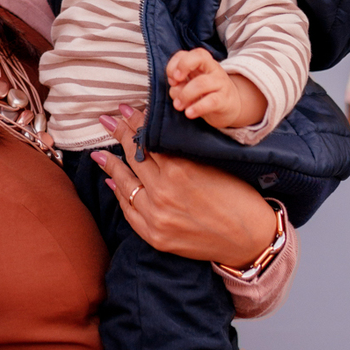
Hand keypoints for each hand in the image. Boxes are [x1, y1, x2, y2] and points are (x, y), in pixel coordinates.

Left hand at [92, 105, 280, 270]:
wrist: (249, 239)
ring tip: (99, 152)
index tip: (127, 110)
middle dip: (120, 136)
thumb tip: (158, 133)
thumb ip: (182, 151)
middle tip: (110, 121)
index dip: (136, 123)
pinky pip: (128, 211)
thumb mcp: (212, 164)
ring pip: (125, 184)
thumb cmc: (238, 197)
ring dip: (111, 164)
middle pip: (134, 157)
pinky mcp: (155, 236)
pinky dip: (120, 194)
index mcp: (180, 170)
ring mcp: (156, 217)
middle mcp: (163, 193)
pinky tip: (113, 181)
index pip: (149, 139)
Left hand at [166, 49, 266, 129]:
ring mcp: (221, 83)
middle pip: (199, 56)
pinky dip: (197, 107)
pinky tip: (189, 113)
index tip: (172, 80)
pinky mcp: (224, 100)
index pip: (186, 53)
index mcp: (202, 63)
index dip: (174, 64)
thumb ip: (180, 84)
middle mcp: (213, 69)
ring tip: (178, 105)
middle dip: (182, 67)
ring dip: (184, 95)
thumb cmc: (206, 94)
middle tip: (174, 84)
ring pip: (201, 83)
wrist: (230, 107)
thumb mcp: (190, 85)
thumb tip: (174, 88)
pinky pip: (211, 101)